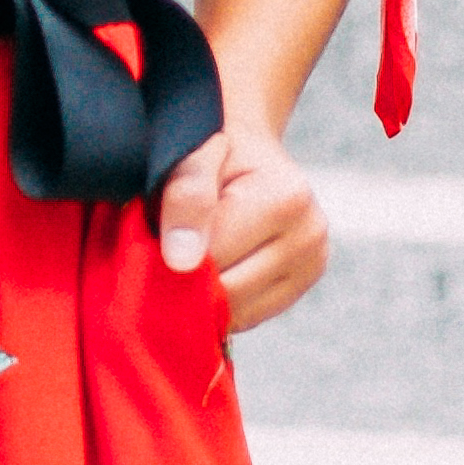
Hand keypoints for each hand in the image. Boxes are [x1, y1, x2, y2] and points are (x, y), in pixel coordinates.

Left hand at [155, 114, 328, 334]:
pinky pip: (246, 317)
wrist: (244, 151)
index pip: (213, 257)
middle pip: (228, 292)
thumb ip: (186, 197)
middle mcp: (311, 238)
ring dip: (202, 293)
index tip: (152, 229)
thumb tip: (181, 261)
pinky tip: (211, 269)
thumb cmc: (210, 147)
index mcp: (288, 199)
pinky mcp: (299, 287)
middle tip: (165, 243)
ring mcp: (311, 267)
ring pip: (236, 313)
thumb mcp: (193, 154)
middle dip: (186, 276)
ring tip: (192, 252)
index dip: (169, 251)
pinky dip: (219, 303)